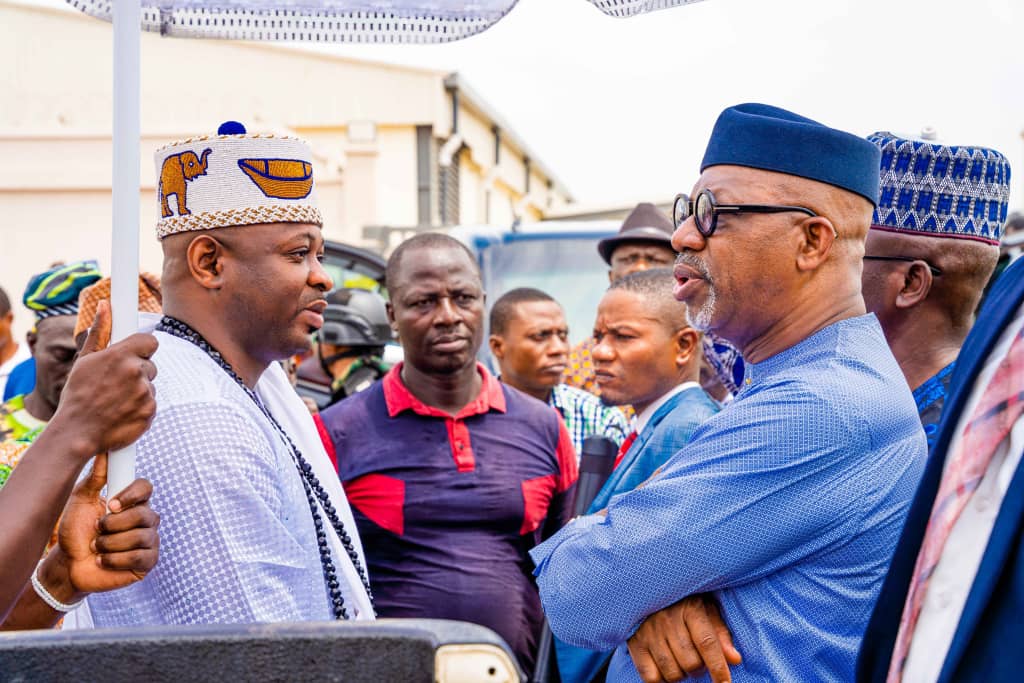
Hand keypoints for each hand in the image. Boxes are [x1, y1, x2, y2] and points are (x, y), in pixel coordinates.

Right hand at [51, 301, 157, 455]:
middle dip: (137, 372)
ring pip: (150, 385)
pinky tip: (122, 412)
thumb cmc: (78, 394)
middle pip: (150, 365)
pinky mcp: (151, 411)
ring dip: (138, 391)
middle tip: (115, 384)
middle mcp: (136, 371)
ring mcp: (145, 392)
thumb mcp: (85, 361)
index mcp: (121, 355)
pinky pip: (152, 403)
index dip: (142, 348)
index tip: (135, 353)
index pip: (150, 341)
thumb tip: (104, 305)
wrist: (77, 433)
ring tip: (115, 400)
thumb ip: (100, 332)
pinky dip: (141, 407)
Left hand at [54, 453, 159, 595]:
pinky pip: (139, 557)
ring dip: (110, 544)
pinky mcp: (148, 562)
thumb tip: (103, 451)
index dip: (131, 495)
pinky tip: (103, 560)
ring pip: (140, 537)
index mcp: (133, 501)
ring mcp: (150, 540)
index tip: (110, 504)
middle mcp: (146, 519)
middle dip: (113, 525)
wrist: (68, 564)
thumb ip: (95, 478)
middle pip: (143, 514)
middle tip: (97, 529)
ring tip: (97, 547)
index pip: (146, 488)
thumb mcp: (81, 501)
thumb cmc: (75, 531)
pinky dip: (115, 560)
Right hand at [627, 594, 741, 682]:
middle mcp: (668, 619)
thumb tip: (735, 660)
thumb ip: (721, 633)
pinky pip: (651, 678)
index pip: (707, 643)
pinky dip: (661, 680)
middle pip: (691, 663)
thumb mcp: (706, 609)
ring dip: (681, 674)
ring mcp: (649, 632)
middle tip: (696, 659)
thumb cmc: (684, 602)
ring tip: (680, 660)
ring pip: (672, 673)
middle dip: (698, 668)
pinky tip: (665, 668)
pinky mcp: (635, 644)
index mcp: (690, 608)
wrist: (646, 588)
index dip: (718, 668)